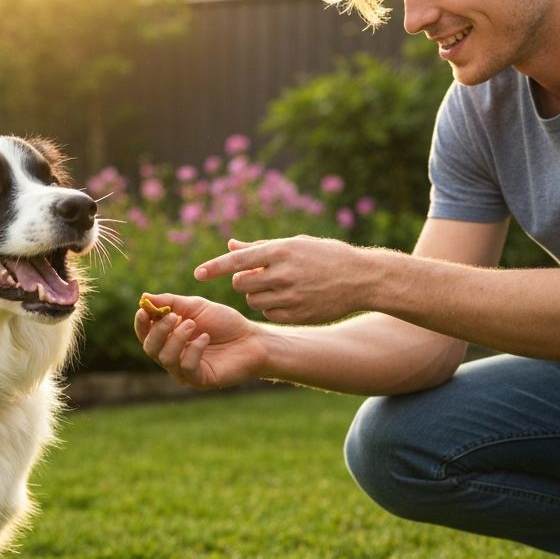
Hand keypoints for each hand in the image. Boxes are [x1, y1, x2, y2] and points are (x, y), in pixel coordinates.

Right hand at [134, 294, 266, 389]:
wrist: (252, 339)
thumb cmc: (224, 323)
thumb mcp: (196, 307)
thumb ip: (171, 302)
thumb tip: (145, 297)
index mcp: (169, 338)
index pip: (145, 334)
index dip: (141, 323)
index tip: (144, 309)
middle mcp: (173, 356)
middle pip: (150, 348)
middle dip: (159, 330)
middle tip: (174, 316)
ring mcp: (184, 370)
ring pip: (166, 358)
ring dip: (177, 338)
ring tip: (193, 325)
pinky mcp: (199, 380)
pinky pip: (186, 367)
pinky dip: (194, 350)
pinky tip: (205, 338)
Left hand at [195, 236, 365, 323]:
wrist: (361, 279)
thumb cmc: (325, 256)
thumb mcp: (295, 243)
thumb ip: (260, 248)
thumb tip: (230, 245)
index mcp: (281, 251)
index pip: (238, 260)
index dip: (215, 267)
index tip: (198, 274)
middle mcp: (283, 274)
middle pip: (242, 285)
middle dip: (244, 282)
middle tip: (260, 277)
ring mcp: (290, 297)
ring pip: (253, 302)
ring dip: (258, 296)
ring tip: (278, 287)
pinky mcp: (297, 315)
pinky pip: (269, 315)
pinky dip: (273, 309)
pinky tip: (290, 300)